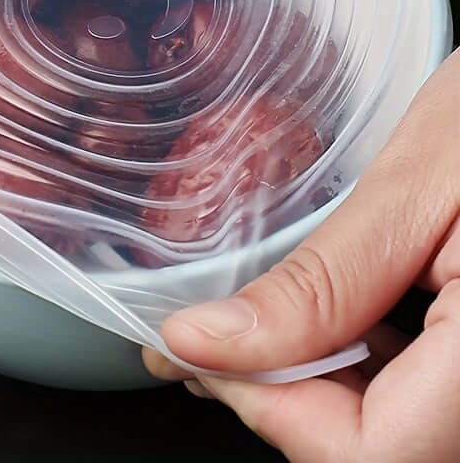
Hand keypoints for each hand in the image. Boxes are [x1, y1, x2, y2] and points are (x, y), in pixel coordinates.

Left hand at [144, 47, 459, 461]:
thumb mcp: (418, 184)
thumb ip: (323, 281)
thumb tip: (208, 341)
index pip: (369, 453)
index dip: (264, 405)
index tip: (197, 347)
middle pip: (375, 449)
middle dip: (275, 394)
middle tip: (206, 337)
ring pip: (395, 431)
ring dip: (312, 384)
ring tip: (255, 324)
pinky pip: (422, 396)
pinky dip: (361, 368)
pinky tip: (330, 322)